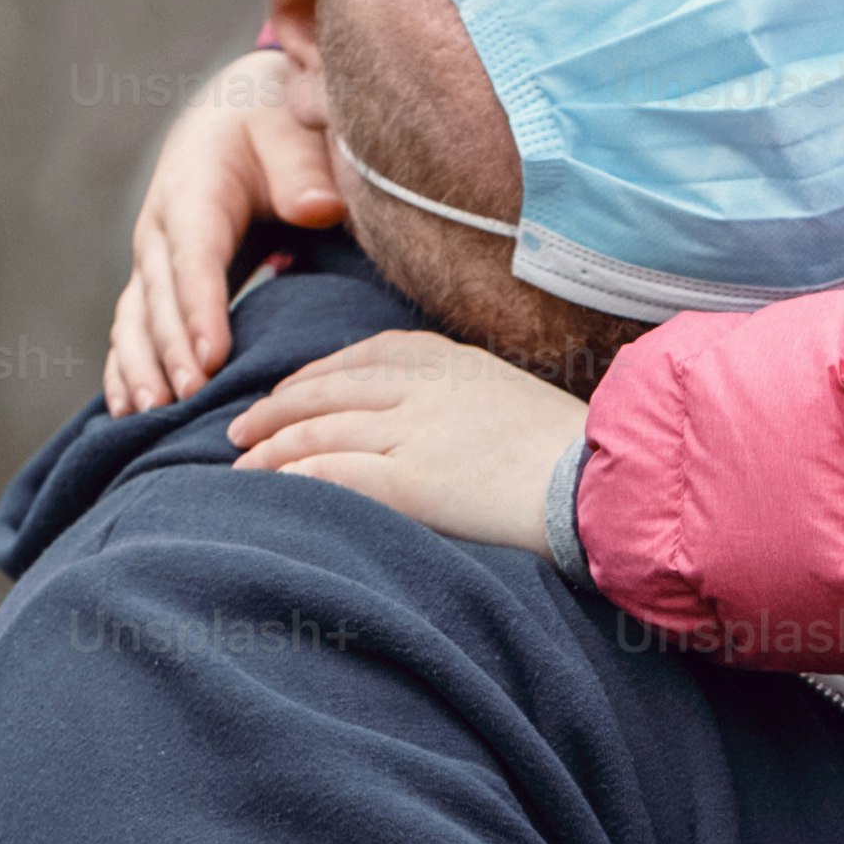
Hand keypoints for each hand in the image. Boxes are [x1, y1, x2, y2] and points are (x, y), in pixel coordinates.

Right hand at [104, 51, 348, 414]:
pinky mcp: (154, 285)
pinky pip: (130, 332)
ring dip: (138, 368)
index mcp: (194, 190)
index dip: (199, 308)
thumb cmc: (273, 128)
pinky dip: (124, 370)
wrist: (235, 117)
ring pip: (133, 321)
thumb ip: (305, 171)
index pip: (195, 257)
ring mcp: (151, 261)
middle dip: (169, 352)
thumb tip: (321, 209)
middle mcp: (161, 230)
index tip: (212, 356)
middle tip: (188, 401)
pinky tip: (129, 414)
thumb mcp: (293, 131)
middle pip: (158, 298)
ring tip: (150, 416)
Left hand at [228, 328, 589, 554]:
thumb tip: (451, 421)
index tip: (291, 390)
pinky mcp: (413, 481)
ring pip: (320, 430)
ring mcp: (416, 431)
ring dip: (272, 448)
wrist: (603, 482)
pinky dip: (296, 478)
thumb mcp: (519, 401)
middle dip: (278, 407)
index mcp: (453, 361)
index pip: (367, 355)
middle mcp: (426, 387)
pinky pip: (336, 473)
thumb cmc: (577, 452)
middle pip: (330, 389)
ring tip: (240, 467)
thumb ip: (474, 399)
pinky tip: (272, 488)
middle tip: (242, 429)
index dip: (318, 373)